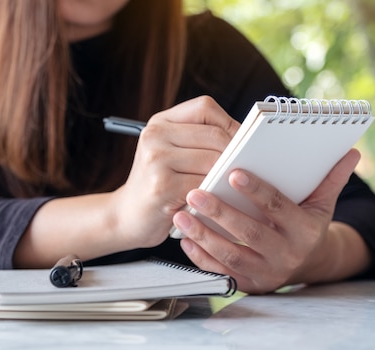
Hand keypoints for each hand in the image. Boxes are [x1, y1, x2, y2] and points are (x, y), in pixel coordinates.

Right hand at [111, 96, 238, 247]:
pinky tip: (219, 202)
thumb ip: (200, 142)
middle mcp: (155, 135)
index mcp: (160, 122)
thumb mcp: (172, 155)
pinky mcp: (160, 186)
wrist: (126, 217)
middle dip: (236, 153)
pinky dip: (216, 194)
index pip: (205, 108)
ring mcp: (156, 159)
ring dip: (228, 176)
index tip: (244, 142)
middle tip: (248, 169)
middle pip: (214, 135)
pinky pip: (203, 185)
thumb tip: (247, 142)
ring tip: (235, 186)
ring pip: (212, 161)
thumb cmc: (158, 186)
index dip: (230, 123)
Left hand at [171, 148, 366, 292]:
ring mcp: (266, 274)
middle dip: (220, 213)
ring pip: (231, 256)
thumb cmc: (308, 227)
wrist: (307, 265)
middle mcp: (286, 255)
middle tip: (195, 193)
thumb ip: (331, 180)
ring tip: (182, 214)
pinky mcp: (249, 286)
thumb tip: (351, 152)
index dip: (256, 191)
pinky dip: (201, 258)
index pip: (277, 208)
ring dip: (203, 236)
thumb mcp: (322, 205)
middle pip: (249, 233)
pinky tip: (185, 240)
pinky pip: (221, 273)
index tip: (232, 173)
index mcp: (304, 231)